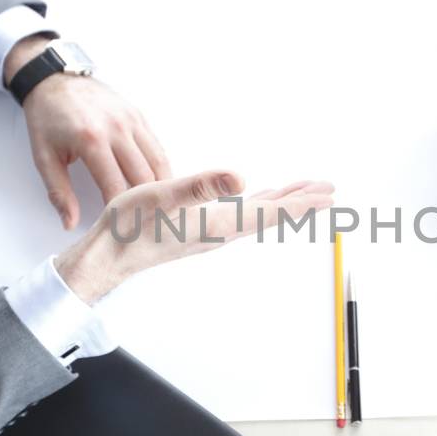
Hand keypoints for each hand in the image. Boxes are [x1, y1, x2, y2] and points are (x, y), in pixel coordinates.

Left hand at [5, 35, 169, 227]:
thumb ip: (59, 192)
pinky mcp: (138, 116)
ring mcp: (131, 121)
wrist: (55, 79)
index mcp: (91, 140)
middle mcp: (116, 129)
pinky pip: (157, 148)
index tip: (129, 234)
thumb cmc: (47, 118)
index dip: (124, 215)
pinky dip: (163, 170)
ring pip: (158, 163)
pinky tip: (165, 189)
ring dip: (164, 190)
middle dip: (149, 207)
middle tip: (154, 230)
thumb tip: (71, 224)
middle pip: (144, 178)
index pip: (116, 187)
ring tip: (167, 214)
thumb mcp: (43, 156)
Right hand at [55, 174, 335, 304]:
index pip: (271, 212)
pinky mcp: (196, 231)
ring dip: (280, 203)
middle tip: (328, 192)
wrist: (107, 256)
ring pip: (255, 216)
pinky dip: (255, 206)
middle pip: (270, 216)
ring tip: (300, 192)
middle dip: (300, 203)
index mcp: (220, 223)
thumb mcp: (165, 196)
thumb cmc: (130, 227)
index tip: (329, 195)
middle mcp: (220, 232)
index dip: (301, 202)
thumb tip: (241, 179)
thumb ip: (202, 187)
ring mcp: (209, 233)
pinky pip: (238, 217)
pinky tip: (251, 199)